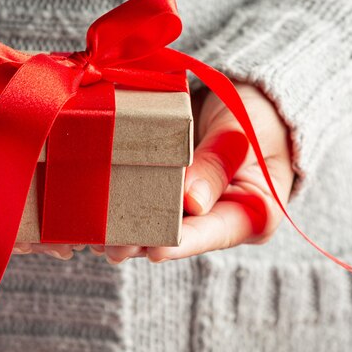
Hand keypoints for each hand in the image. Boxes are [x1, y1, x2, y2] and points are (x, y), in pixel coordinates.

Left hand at [98, 83, 294, 262]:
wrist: (245, 100)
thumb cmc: (255, 114)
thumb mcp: (242, 131)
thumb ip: (219, 162)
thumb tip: (192, 202)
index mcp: (254, 213)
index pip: (218, 232)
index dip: (185, 243)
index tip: (156, 251)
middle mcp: (221, 218)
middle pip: (182, 236)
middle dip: (145, 241)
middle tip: (113, 246)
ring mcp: (193, 209)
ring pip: (158, 226)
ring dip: (127, 231)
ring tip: (97, 238)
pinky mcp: (170, 194)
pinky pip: (146, 203)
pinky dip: (121, 208)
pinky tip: (96, 218)